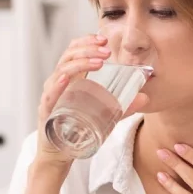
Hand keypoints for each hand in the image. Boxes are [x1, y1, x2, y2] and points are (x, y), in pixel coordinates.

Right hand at [35, 34, 148, 170]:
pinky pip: (50, 95)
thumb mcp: (104, 115)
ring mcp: (51, 96)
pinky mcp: (47, 112)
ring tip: (97, 62)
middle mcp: (58, 83)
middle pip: (68, 56)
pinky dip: (58, 85)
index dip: (87, 41)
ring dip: (80, 64)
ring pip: (61, 71)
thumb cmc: (78, 130)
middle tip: (106, 51)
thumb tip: (145, 97)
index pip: (74, 51)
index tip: (104, 39)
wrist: (60, 154)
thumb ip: (123, 106)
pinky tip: (67, 78)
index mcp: (70, 79)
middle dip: (87, 49)